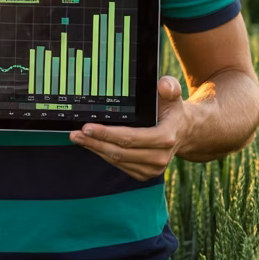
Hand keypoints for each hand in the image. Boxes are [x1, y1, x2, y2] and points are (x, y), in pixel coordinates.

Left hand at [69, 76, 186, 181]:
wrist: (183, 131)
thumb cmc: (171, 110)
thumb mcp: (173, 94)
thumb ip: (169, 87)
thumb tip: (163, 85)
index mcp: (165, 137)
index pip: (130, 138)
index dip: (107, 133)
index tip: (87, 126)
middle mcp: (159, 157)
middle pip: (119, 152)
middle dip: (95, 142)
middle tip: (75, 133)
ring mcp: (152, 168)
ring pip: (117, 160)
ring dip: (95, 149)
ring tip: (77, 138)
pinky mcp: (144, 174)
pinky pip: (119, 165)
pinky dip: (104, 154)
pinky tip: (92, 144)